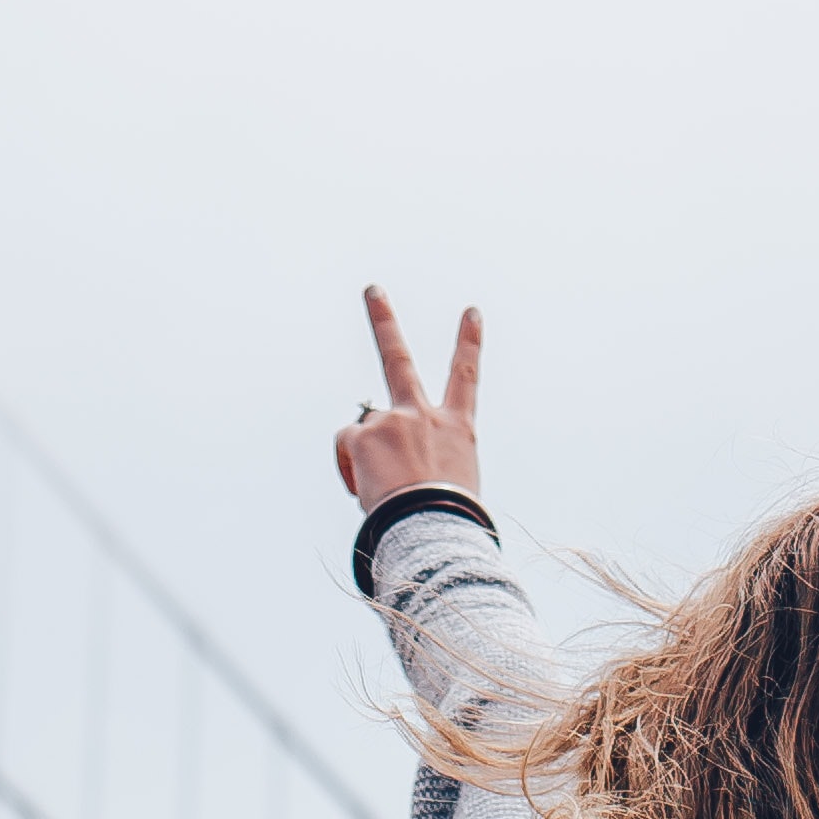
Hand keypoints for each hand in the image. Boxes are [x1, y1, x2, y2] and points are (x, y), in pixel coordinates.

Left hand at [330, 284, 484, 505]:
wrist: (433, 529)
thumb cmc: (448, 519)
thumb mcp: (454, 484)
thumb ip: (428, 462)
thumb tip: (394, 467)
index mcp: (457, 428)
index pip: (466, 376)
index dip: (469, 342)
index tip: (471, 312)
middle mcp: (424, 415)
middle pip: (398, 357)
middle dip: (383, 320)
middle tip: (371, 289)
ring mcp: (393, 420)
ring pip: (364, 430)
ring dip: (366, 456)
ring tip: (382, 489)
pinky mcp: (364, 435)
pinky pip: (346, 445)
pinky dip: (350, 466)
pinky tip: (364, 488)